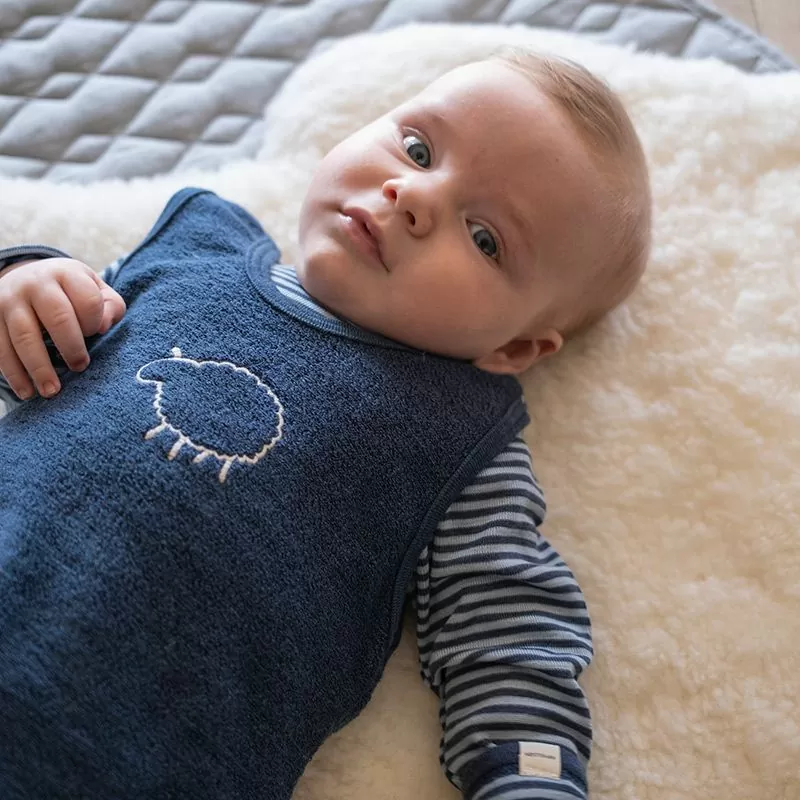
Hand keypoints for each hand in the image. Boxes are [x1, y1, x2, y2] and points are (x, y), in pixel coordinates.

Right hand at [0, 257, 125, 398]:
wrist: (28, 278)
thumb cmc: (72, 293)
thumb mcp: (95, 290)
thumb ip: (110, 306)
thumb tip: (103, 326)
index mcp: (66, 273)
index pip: (88, 301)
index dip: (94, 323)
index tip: (94, 334)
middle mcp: (35, 283)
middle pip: (58, 318)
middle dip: (71, 348)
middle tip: (80, 368)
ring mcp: (9, 300)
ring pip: (25, 337)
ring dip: (39, 368)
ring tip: (52, 391)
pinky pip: (1, 349)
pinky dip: (14, 374)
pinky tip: (27, 391)